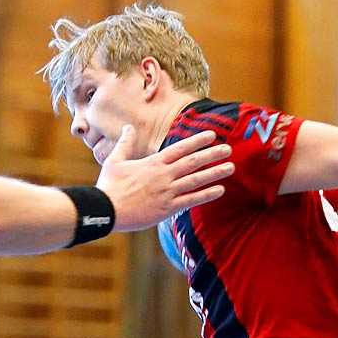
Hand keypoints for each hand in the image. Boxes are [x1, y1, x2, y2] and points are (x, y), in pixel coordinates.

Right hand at [96, 126, 233, 230]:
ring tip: (230, 167)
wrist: (106, 210)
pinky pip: (191, 200)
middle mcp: (163, 175)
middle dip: (212, 154)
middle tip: (228, 149)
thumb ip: (125, 143)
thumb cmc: (109, 186)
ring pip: (196, 180)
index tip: (211, 134)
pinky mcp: (167, 208)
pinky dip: (206, 195)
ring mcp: (167, 192)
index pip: (180, 148)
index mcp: (153, 163)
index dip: (197, 141)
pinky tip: (220, 190)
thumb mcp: (115, 160)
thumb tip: (128, 127)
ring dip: (215, 173)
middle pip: (193, 162)